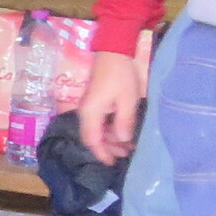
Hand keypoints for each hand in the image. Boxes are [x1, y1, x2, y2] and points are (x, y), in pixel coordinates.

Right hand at [76, 48, 145, 165]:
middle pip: (93, 137)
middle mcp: (86, 112)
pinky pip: (100, 121)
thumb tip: (123, 140)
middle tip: (128, 154)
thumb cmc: (120, 76)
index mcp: (91, 113)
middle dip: (109, 148)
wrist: (113, 52)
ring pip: (97, 130)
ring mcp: (90, 107)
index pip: (92, 140)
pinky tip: (124, 131)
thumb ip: (124, 122)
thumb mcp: (127, 100)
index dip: (102, 154)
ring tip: (130, 144)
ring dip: (111, 139)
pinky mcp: (96, 102)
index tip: (113, 164)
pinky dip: (111, 129)